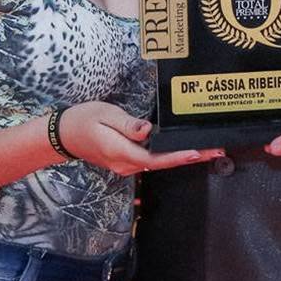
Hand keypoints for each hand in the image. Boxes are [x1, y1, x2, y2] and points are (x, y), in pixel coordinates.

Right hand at [57, 102, 222, 176]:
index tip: (197, 153)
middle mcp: (124, 164)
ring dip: (181, 157)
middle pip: (161, 163)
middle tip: (216, 151)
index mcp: (119, 151)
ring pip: (157, 163)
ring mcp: (125, 166)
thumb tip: (147, 131)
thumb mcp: (105, 113)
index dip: (177, 157)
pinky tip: (184, 151)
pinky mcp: (126, 163)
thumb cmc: (83, 119)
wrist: (64, 135)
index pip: (153, 158)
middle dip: (189, 157)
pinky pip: (151, 161)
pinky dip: (169, 157)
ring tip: (207, 150)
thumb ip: (127, 124)